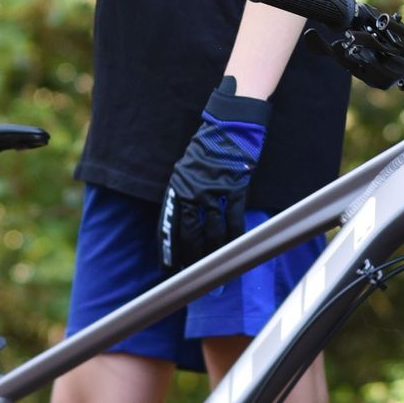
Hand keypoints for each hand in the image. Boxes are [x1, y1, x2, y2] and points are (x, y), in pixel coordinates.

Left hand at [159, 81, 269, 274]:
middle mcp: (193, 191)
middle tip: (193, 276)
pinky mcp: (235, 188)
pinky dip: (234, 238)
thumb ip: (183, 194)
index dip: (168, 249)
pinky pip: (234, 220)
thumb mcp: (186, 170)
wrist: (229, 126)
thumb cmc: (207, 150)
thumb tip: (183, 224)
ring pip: (212, 231)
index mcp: (177, 187)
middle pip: (190, 233)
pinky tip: (234, 250)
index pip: (169, 225)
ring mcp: (215, 190)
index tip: (168, 267)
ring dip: (214, 253)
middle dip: (191, 258)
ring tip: (215, 270)